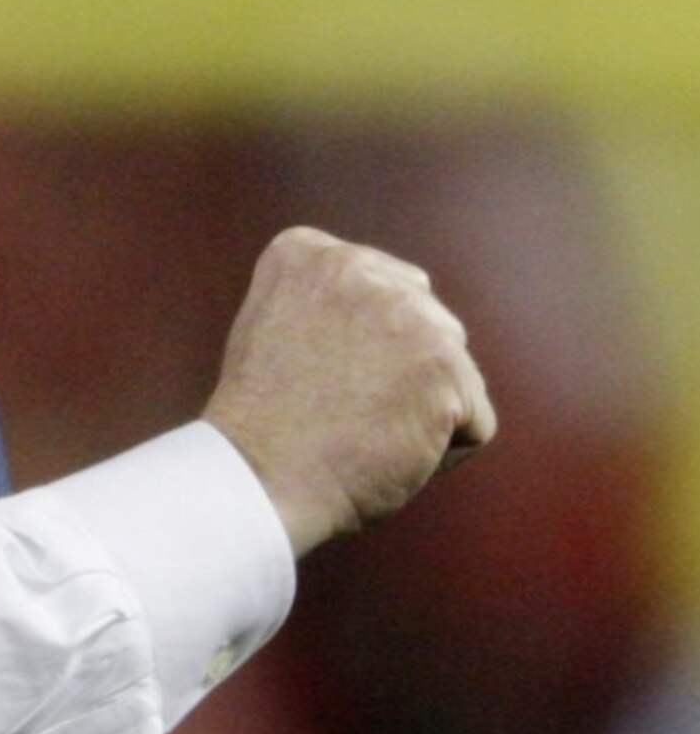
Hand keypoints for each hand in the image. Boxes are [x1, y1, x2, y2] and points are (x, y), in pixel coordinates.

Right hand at [203, 224, 496, 559]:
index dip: (359, 348)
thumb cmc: (261, 426)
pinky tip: (390, 456)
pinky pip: (475, 421)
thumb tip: (395, 322)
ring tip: (363, 434)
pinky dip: (443, 453)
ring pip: (454, 370)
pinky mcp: (445, 368)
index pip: (383, 290)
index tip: (315, 378)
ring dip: (424, 409)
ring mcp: (410, 316)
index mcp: (307, 253)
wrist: (258, 480)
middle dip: (402, 372)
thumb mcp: (274, 328)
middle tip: (343, 411)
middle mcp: (360, 268)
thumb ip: (328, 306)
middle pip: (426, 322)